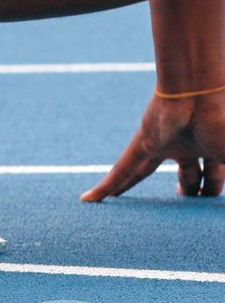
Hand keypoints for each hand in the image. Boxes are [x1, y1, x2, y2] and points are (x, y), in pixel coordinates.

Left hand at [82, 92, 224, 200]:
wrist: (200, 92)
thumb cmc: (224, 123)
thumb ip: (223, 178)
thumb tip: (222, 205)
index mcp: (215, 148)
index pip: (210, 173)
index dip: (209, 186)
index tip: (208, 197)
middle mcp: (189, 146)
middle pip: (187, 176)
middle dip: (191, 192)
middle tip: (190, 202)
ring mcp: (164, 144)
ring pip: (146, 173)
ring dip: (140, 189)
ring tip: (132, 209)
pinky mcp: (143, 143)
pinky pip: (122, 168)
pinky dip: (108, 185)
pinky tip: (90, 200)